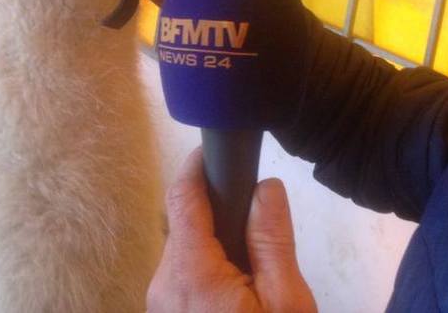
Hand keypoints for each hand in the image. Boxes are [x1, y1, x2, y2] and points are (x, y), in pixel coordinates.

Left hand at [147, 148, 315, 312]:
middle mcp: (165, 282)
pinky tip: (236, 287)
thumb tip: (266, 186)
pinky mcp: (166, 312)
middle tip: (257, 227)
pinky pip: (183, 274)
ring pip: (185, 248)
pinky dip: (207, 269)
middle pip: (186, 222)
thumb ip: (272, 242)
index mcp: (192, 273)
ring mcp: (161, 300)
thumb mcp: (286, 302)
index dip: (198, 165)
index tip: (219, 150)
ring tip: (252, 266)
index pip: (183, 196)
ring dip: (214, 244)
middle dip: (218, 213)